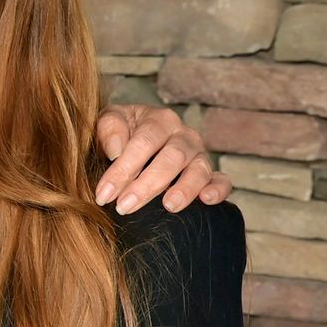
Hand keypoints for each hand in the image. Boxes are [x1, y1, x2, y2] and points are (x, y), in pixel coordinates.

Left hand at [94, 104, 230, 214]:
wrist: (137, 137)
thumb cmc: (121, 131)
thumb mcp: (109, 121)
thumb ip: (109, 129)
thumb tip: (116, 151)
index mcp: (159, 120)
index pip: (143, 143)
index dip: (123, 169)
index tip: (104, 194)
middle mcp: (183, 136)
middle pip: (171, 158)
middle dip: (146, 185)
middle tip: (124, 206)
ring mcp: (200, 155)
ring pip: (199, 170)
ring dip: (185, 189)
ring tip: (169, 206)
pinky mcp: (211, 174)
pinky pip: (222, 181)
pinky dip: (218, 190)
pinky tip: (206, 200)